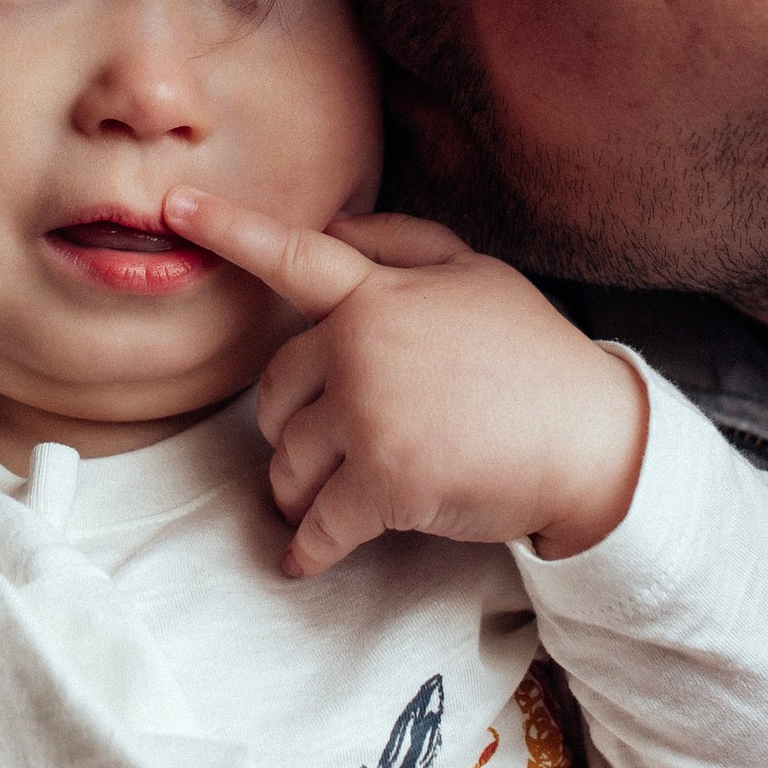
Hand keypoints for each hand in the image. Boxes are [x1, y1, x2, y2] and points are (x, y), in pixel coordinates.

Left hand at [159, 188, 647, 574]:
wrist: (592, 440)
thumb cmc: (533, 355)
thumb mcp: (475, 273)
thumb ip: (398, 245)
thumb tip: (334, 227)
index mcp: (380, 292)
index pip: (292, 256)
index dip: (228, 228)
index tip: (174, 206)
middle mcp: (363, 346)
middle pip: (274, 391)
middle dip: (289, 426)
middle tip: (334, 442)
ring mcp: (370, 416)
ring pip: (286, 462)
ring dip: (299, 489)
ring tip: (340, 493)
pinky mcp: (384, 484)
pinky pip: (316, 526)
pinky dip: (306, 550)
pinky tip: (304, 560)